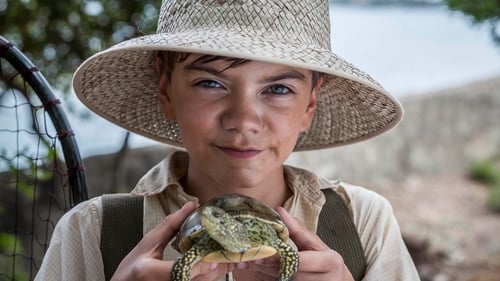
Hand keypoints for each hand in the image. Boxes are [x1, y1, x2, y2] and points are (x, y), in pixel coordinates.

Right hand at [110, 202, 231, 280]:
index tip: (214, 259)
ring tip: (236, 262)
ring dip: (220, 272)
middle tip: (236, 257)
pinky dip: (211, 277)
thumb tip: (191, 205)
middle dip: (219, 268)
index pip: (179, 271)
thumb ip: (170, 226)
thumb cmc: (132, 269)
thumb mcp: (147, 244)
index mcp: (151, 271)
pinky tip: (222, 267)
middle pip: (197, 280)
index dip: (198, 267)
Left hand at [240, 208, 354, 280]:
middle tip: (247, 257)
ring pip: (284, 280)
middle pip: (290, 272)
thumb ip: (299, 231)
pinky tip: (255, 270)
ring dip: (264, 271)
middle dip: (267, 264)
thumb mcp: (317, 245)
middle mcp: (326, 279)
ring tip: (244, 263)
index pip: (300, 260)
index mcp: (331, 262)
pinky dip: (268, 277)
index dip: (279, 257)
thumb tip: (280, 211)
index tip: (261, 251)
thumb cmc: (327, 263)